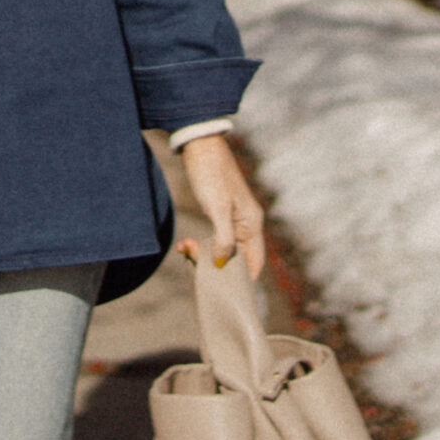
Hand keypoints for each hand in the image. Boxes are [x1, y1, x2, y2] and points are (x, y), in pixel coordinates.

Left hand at [177, 134, 265, 277]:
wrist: (199, 146)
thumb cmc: (210, 175)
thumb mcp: (217, 208)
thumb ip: (223, 239)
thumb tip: (220, 264)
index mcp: (252, 224)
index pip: (255, 263)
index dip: (244, 281)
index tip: (226, 293)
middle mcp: (246, 224)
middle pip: (237, 259)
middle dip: (217, 267)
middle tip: (194, 267)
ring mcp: (233, 219)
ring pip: (222, 249)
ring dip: (204, 255)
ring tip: (185, 250)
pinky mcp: (219, 214)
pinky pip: (213, 239)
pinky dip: (199, 244)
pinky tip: (184, 244)